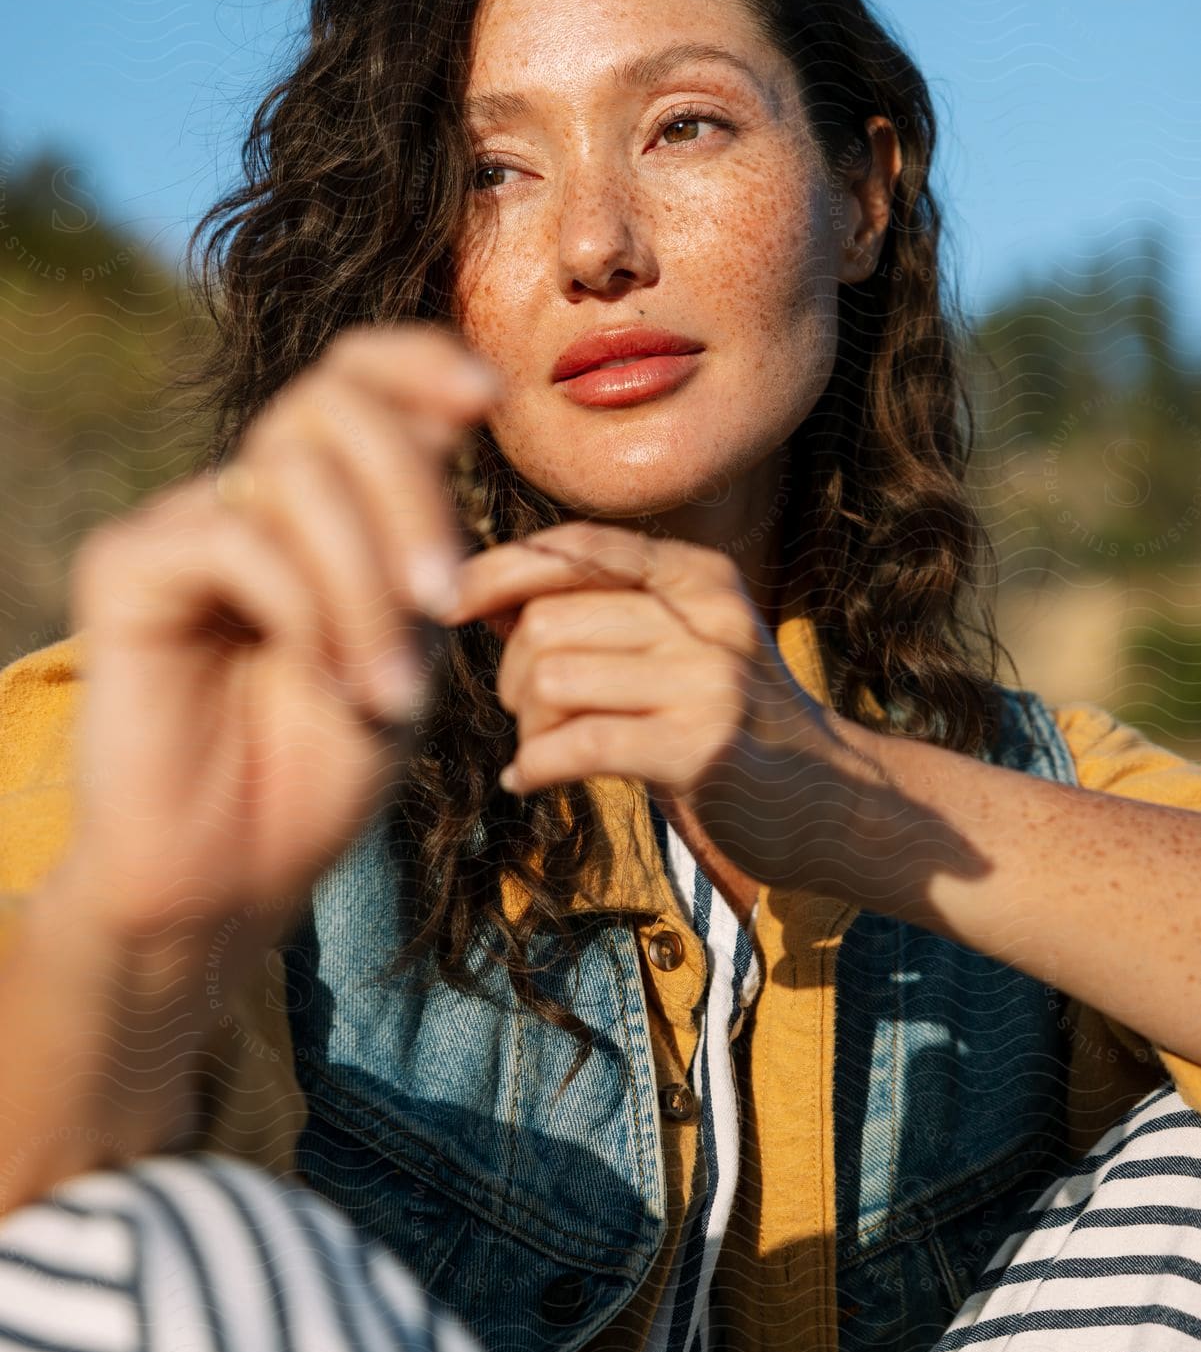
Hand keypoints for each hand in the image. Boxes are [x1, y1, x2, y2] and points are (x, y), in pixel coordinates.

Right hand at [60, 322, 501, 975]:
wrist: (239, 871)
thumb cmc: (327, 764)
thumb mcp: (410, 637)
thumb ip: (425, 532)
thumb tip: (462, 409)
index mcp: (326, 502)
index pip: (359, 374)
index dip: (422, 359)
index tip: (491, 396)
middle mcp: (251, 494)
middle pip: (335, 402)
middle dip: (409, 493)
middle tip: (442, 603)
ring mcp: (186, 523)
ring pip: (293, 474)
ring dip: (364, 587)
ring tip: (388, 692)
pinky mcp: (127, 565)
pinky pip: (235, 537)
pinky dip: (306, 610)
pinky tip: (324, 683)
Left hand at [443, 521, 877, 893]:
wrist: (831, 804)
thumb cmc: (727, 723)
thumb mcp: (678, 645)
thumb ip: (596, 613)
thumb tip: (480, 592)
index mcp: (695, 575)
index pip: (576, 547)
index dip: (499, 570)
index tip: (448, 606)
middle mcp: (705, 614)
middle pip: (546, 620)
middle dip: (511, 673)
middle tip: (526, 715)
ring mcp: (708, 680)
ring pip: (551, 680)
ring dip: (525, 727)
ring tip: (541, 750)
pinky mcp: (702, 747)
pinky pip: (577, 745)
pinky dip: (533, 767)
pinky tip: (528, 780)